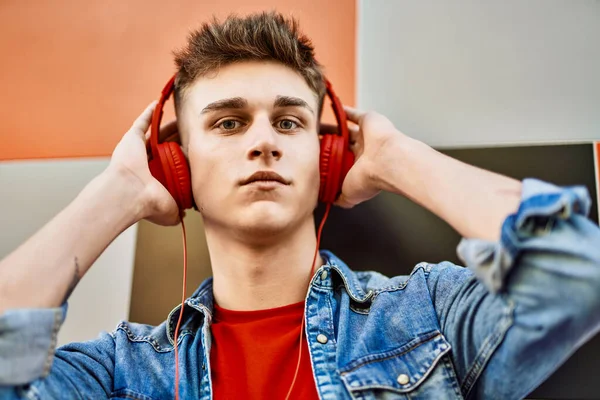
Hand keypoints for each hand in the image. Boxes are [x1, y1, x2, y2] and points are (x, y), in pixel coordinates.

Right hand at [107, 102, 180, 225]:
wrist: (131, 194)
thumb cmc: (148, 204)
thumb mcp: (170, 212)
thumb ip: (177, 213)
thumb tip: (184, 215)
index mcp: (154, 178)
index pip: (171, 164)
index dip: (182, 158)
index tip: (195, 153)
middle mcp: (145, 164)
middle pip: (165, 146)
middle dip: (178, 139)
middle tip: (191, 132)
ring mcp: (137, 150)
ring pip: (156, 134)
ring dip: (168, 126)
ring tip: (183, 119)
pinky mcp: (131, 138)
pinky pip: (141, 122)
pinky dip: (148, 113)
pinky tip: (157, 104)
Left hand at [325, 106, 405, 207]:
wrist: (387, 162)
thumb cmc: (370, 179)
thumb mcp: (350, 195)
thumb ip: (341, 198)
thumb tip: (332, 201)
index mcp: (361, 168)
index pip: (342, 163)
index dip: (329, 161)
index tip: (315, 159)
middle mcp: (364, 151)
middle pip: (342, 145)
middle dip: (329, 143)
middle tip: (313, 141)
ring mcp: (367, 136)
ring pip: (345, 130)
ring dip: (333, 128)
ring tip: (317, 127)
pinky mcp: (368, 121)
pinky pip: (353, 114)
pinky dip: (343, 111)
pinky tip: (333, 109)